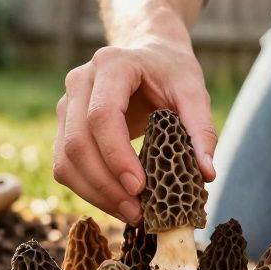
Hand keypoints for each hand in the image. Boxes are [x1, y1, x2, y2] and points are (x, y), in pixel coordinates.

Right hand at [53, 18, 216, 222]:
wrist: (148, 55)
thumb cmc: (170, 72)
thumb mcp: (193, 91)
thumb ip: (201, 129)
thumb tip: (206, 174)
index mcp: (111, 65)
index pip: (101, 115)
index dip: (117, 155)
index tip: (140, 188)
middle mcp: (79, 82)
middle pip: (78, 142)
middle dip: (105, 184)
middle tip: (138, 212)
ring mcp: (66, 105)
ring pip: (66, 159)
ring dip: (95, 194)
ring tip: (131, 214)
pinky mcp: (64, 128)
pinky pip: (66, 167)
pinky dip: (89, 191)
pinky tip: (117, 203)